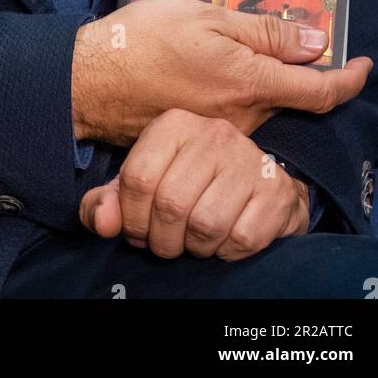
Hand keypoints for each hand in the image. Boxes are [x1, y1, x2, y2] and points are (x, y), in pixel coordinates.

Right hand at [71, 0, 371, 144]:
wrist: (88, 80)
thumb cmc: (143, 39)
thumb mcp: (207, 17)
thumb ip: (264, 32)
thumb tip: (316, 42)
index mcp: (249, 83)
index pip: (320, 93)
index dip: (349, 80)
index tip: (363, 65)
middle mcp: (242, 117)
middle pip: (288, 97)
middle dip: (293, 69)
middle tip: (273, 31)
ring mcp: (219, 131)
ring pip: (261, 106)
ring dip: (260, 79)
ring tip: (228, 44)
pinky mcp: (198, 134)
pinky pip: (233, 115)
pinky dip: (235, 92)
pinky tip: (209, 67)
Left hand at [79, 109, 310, 259]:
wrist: (259, 183)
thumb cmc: (191, 184)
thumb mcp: (144, 184)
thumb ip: (108, 202)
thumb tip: (102, 223)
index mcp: (174, 124)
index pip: (138, 178)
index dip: (132, 218)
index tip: (138, 232)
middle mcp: (213, 134)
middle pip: (170, 205)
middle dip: (162, 240)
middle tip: (166, 245)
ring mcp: (248, 160)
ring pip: (205, 225)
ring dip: (195, 248)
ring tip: (194, 241)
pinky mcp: (276, 191)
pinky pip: (240, 239)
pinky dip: (226, 252)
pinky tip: (223, 240)